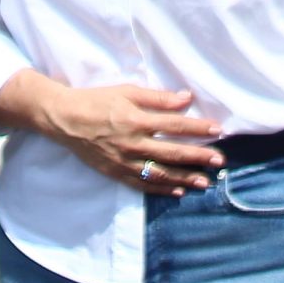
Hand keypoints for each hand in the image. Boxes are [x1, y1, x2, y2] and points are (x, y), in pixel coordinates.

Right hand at [40, 84, 223, 195]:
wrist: (63, 119)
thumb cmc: (96, 100)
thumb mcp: (126, 91)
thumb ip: (157, 98)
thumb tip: (186, 99)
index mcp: (137, 120)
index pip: (175, 125)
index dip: (198, 128)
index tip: (218, 130)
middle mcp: (133, 143)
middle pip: (173, 152)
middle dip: (199, 157)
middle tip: (220, 161)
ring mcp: (124, 161)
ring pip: (160, 173)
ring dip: (185, 178)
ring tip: (206, 182)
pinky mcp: (115, 172)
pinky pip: (142, 184)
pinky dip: (162, 189)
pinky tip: (178, 191)